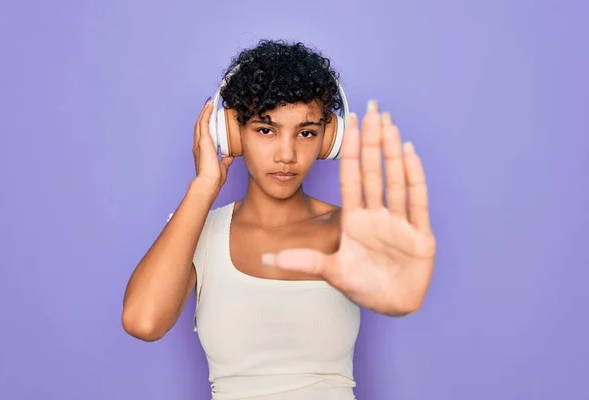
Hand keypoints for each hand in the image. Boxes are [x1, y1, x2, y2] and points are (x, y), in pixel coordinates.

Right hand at [192, 99, 233, 191]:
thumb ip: (225, 160)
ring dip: (205, 110)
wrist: (209, 181)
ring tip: (210, 102)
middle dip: (205, 114)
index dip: (207, 124)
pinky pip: (203, 121)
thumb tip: (230, 155)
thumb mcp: (222, 166)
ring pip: (201, 121)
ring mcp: (199, 141)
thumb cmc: (214, 177)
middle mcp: (198, 144)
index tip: (211, 118)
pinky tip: (210, 105)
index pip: (204, 134)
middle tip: (210, 105)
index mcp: (202, 150)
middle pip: (200, 125)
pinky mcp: (203, 140)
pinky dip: (206, 112)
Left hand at [262, 100, 435, 315]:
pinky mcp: (420, 234)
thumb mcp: (333, 272)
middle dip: (373, 140)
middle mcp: (377, 215)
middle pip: (374, 170)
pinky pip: (417, 201)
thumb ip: (303, 261)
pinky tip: (410, 152)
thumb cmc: (364, 287)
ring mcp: (399, 222)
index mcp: (355, 220)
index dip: (351, 151)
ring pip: (395, 179)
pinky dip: (415, 177)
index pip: (352, 178)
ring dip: (393, 151)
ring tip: (390, 123)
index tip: (350, 125)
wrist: (393, 305)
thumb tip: (266, 258)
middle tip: (372, 109)